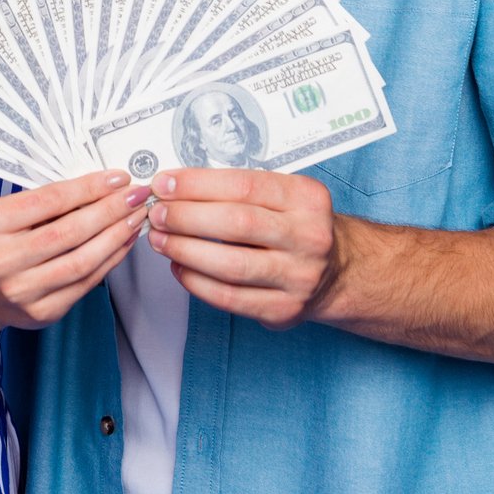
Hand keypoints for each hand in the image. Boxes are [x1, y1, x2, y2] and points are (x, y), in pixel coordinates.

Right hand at [0, 170, 149, 330]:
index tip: (117, 178)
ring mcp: (21, 291)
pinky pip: (86, 283)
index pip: (49, 201)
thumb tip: (102, 186)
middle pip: (69, 232)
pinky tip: (123, 242)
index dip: (88, 188)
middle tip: (136, 195)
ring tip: (136, 217)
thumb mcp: (5, 212)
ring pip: (82, 260)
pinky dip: (110, 260)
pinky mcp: (42, 312)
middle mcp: (1, 260)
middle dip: (110, 210)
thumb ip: (46, 200)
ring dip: (116, 236)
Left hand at [147, 169, 343, 329]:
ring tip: (159, 239)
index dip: (197, 184)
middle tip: (156, 213)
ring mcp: (299, 277)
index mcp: (306, 199)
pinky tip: (179, 267)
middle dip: (186, 217)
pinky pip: (231, 298)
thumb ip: (239, 189)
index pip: (244, 186)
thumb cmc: (296, 225)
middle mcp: (308, 237)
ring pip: (231, 265)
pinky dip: (197, 282)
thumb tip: (176, 188)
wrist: (337, 270)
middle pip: (236, 224)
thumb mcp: (285, 194)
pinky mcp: (285, 309)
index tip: (164, 184)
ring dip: (185, 250)